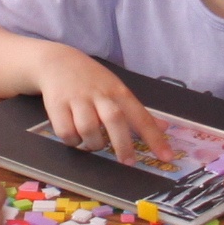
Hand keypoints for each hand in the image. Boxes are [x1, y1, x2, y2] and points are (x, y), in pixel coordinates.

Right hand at [35, 48, 172, 168]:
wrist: (57, 62)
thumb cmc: (92, 80)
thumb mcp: (117, 89)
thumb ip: (138, 111)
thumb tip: (164, 128)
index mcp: (118, 92)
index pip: (141, 116)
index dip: (154, 138)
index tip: (166, 156)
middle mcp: (99, 94)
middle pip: (114, 120)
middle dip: (123, 144)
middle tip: (128, 162)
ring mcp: (77, 99)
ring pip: (88, 129)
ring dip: (93, 144)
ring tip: (94, 143)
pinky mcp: (57, 105)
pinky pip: (66, 132)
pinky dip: (72, 141)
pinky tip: (75, 138)